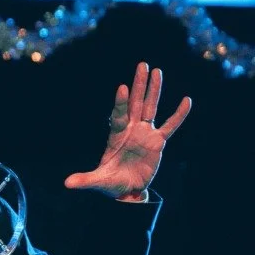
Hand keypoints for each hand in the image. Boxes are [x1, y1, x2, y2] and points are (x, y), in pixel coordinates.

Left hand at [64, 62, 191, 199]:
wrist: (126, 189)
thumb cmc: (110, 182)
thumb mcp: (98, 181)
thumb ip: (85, 180)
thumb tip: (67, 184)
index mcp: (116, 135)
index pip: (118, 115)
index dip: (120, 103)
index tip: (122, 88)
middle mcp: (130, 129)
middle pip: (135, 103)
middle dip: (139, 85)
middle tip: (142, 65)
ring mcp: (144, 133)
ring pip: (150, 107)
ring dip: (154, 90)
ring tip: (157, 71)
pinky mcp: (157, 142)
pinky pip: (170, 126)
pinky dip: (178, 115)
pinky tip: (187, 101)